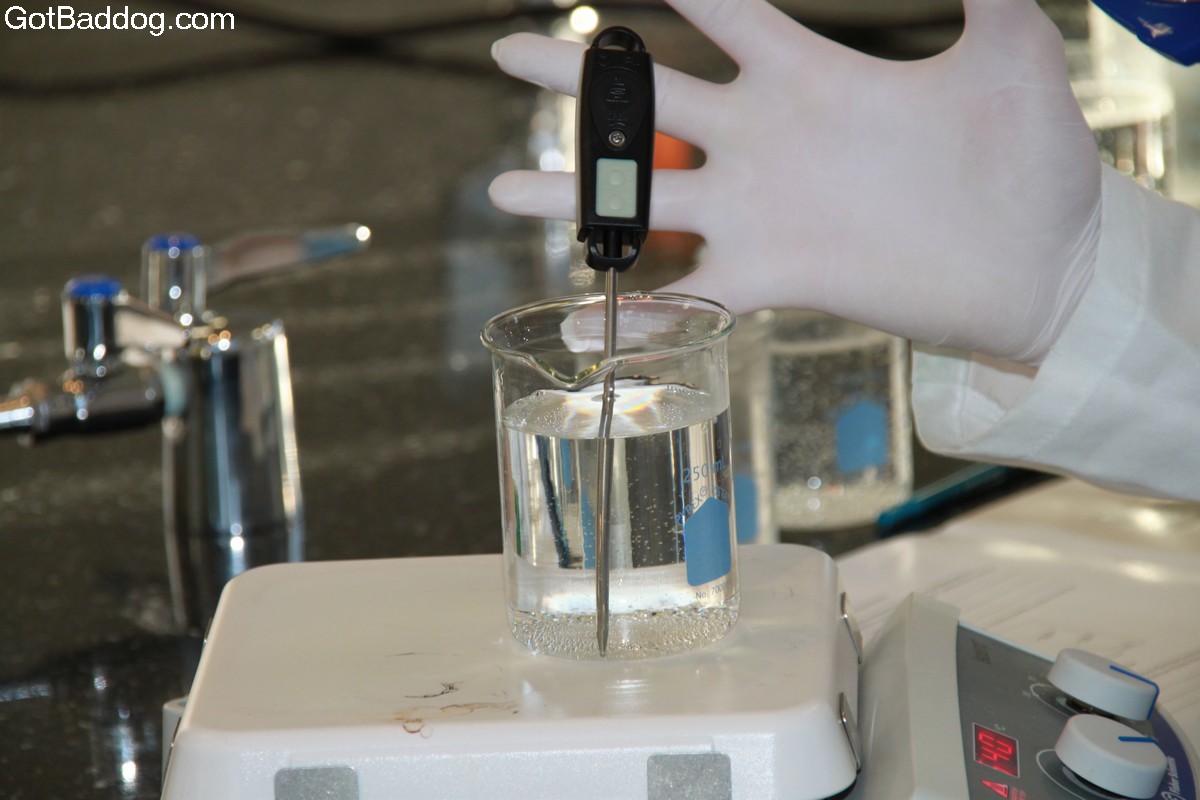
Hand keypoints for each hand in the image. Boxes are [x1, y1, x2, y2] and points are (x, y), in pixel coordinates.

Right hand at [488, 0, 1101, 363]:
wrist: (1039, 266)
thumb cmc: (1033, 161)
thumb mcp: (1014, 55)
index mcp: (811, 77)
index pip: (724, 11)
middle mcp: (767, 140)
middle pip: (651, 97)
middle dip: (580, 76)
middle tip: (510, 52)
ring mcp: (762, 213)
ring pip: (645, 198)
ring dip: (575, 195)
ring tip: (501, 190)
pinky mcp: (773, 278)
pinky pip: (689, 299)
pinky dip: (636, 319)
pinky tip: (580, 327)